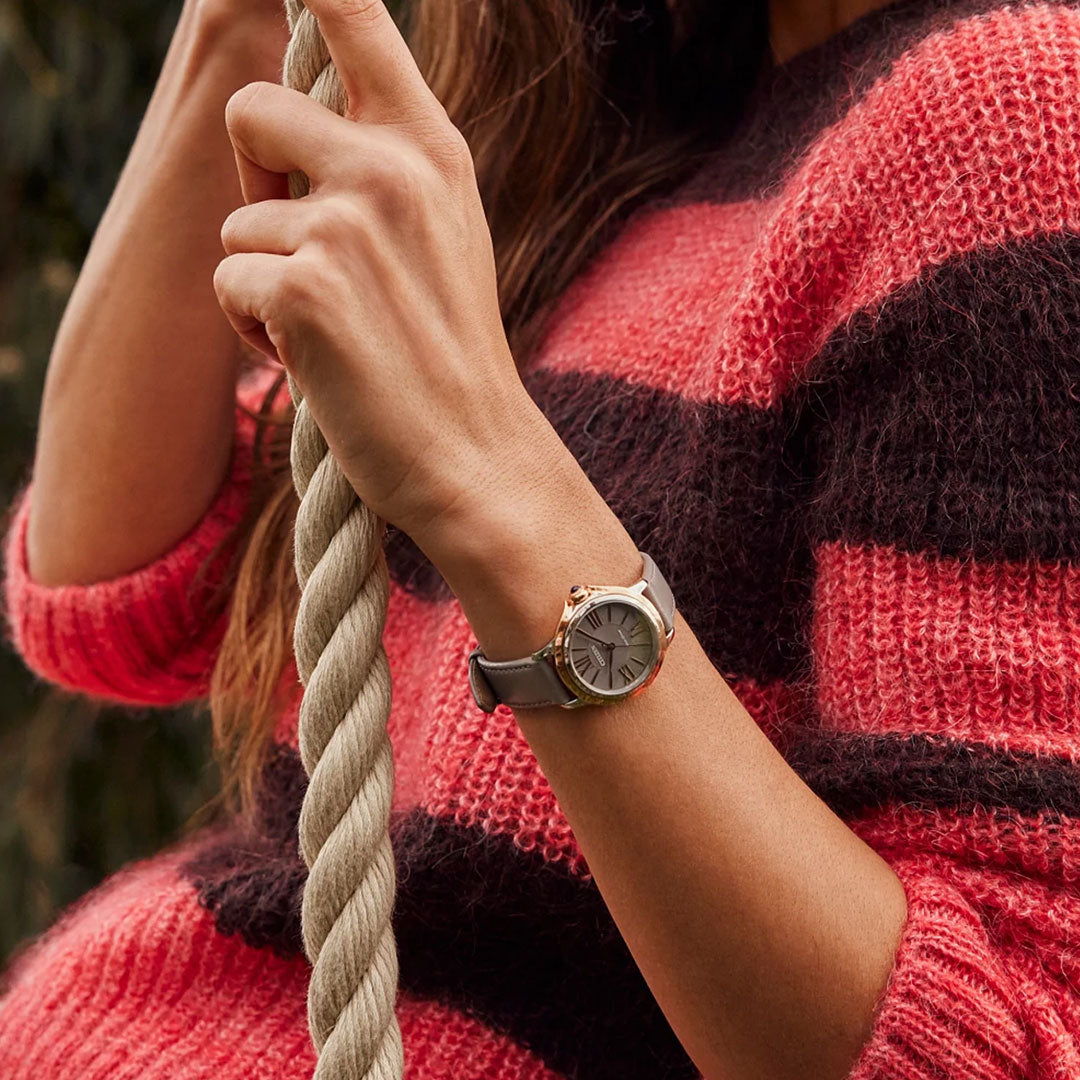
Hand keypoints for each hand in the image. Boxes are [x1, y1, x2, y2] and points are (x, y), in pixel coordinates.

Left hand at [212, 0, 542, 541]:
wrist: (475, 455)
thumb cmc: (451, 354)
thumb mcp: (441, 233)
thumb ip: (382, 165)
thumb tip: (291, 126)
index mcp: (430, 148)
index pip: (353, 15)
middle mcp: (388, 168)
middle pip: (248, 107)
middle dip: (252, 176)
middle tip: (295, 242)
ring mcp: (344, 224)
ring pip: (236, 220)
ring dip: (263, 280)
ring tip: (330, 330)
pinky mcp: (301, 288)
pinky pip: (229, 284)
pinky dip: (256, 330)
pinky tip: (314, 362)